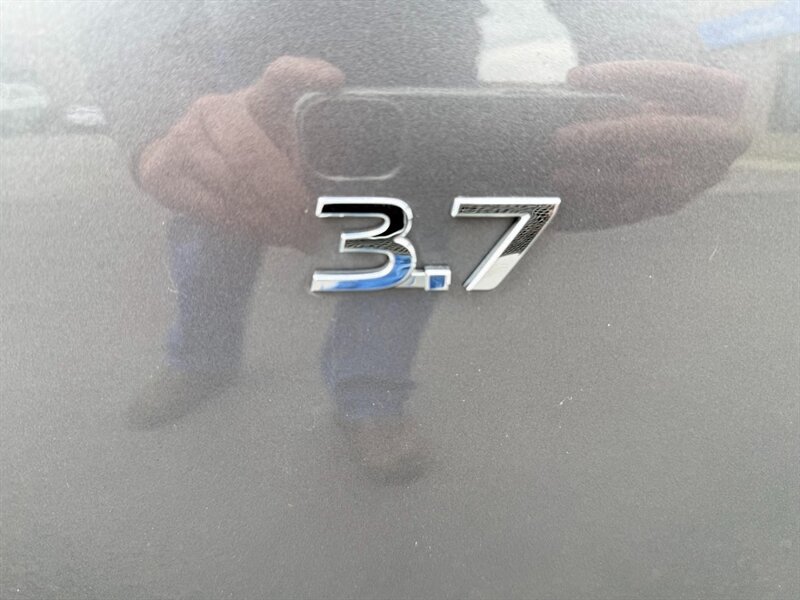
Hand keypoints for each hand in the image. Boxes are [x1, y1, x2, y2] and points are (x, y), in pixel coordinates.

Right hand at [138, 56, 343, 249]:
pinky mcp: (163, 170)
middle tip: (309, 228)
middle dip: (284, 198)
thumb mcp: (278, 149)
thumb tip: (342, 200)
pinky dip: (244, 227)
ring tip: (292, 236)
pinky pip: (213, 207)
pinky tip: (263, 232)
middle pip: (251, 154)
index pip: (280, 76)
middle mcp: (217, 109)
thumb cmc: (244, 156)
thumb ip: (306, 159)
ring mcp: (184, 136)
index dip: (305, 74)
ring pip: (232, 186)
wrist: (175, 162)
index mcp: (257, 99)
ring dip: (267, 220)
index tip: (334, 82)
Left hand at [553, 61, 751, 229]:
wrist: (701, 144)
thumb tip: (577, 82)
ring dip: (598, 178)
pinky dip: (602, 203)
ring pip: (649, 180)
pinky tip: (572, 201)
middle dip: (607, 135)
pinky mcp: (679, 203)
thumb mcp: (660, 84)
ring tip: (559, 175)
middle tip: (562, 139)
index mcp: (726, 94)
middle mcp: (725, 137)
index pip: (675, 78)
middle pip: (662, 134)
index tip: (575, 78)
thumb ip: (629, 82)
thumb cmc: (673, 103)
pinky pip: (638, 207)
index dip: (624, 76)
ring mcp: (704, 175)